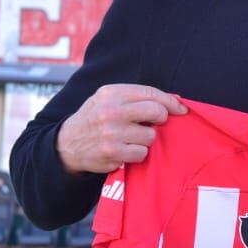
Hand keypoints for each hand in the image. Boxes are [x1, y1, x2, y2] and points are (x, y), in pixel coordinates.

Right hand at [56, 84, 186, 174]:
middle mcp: (111, 111)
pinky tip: (125, 150)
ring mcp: (111, 133)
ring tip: (131, 138)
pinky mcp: (112, 153)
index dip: (170, 101)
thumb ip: (134, 98)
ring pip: (150, 136)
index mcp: (111, 93)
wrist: (67, 144)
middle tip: (155, 123)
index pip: (150, 93)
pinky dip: (137, 154)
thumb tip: (173, 101)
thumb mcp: (107, 99)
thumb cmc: (94, 119)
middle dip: (161, 119)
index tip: (180, 109)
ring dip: (146, 139)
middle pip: (156, 112)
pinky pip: (141, 153)